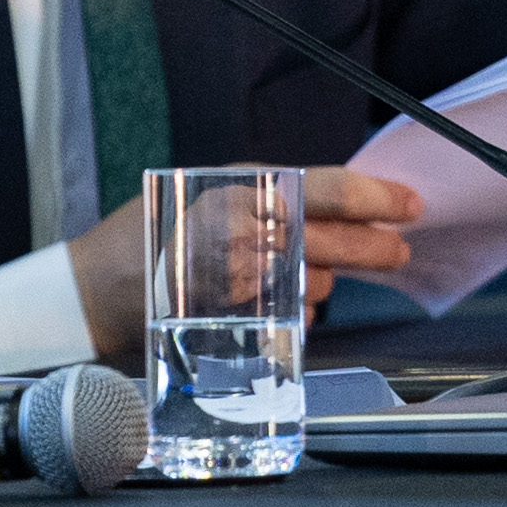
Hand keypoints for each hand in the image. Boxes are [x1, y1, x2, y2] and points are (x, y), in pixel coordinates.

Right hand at [50, 171, 422, 364]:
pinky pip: (291, 314)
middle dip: (375, 247)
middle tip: (397, 250)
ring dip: (325, 278)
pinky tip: (275, 298)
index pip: (328, 188)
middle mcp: (246, 231)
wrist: (98, 287)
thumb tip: (333, 210)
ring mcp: (245, 279)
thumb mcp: (207, 191)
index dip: (377, 197)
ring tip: (307, 273)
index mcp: (241, 188)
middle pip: (336, 239)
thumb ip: (266, 200)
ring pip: (315, 281)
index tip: (408, 204)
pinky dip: (294, 306)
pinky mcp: (239, 318)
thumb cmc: (153, 235)